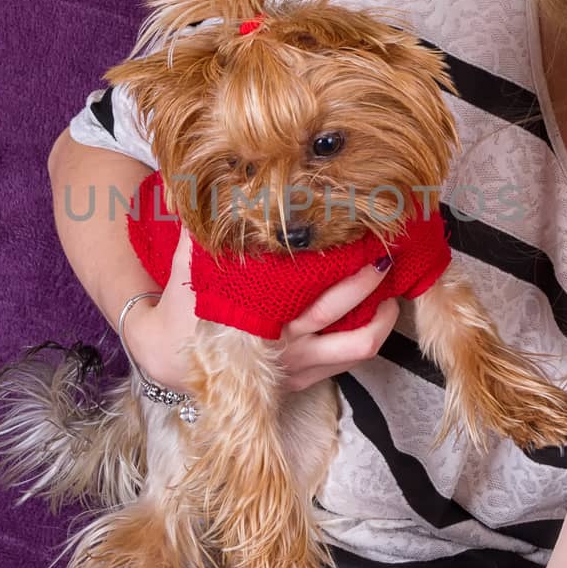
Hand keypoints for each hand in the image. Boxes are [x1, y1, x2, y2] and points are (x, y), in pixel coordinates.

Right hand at [123, 227, 400, 394]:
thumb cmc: (184, 312)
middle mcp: (285, 340)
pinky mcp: (306, 379)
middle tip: (382, 246)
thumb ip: (197, 231)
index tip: (353, 228)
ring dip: (383, 314)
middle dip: (368, 275)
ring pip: (359, 342)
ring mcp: (299, 364)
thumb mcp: (185, 269)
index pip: (309, 282)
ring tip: (393, 286)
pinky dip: (372, 334)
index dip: (338, 259)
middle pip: (341, 305)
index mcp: (259, 310)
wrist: (173, 366)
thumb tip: (194, 188)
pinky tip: (381, 311)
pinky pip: (353, 360)